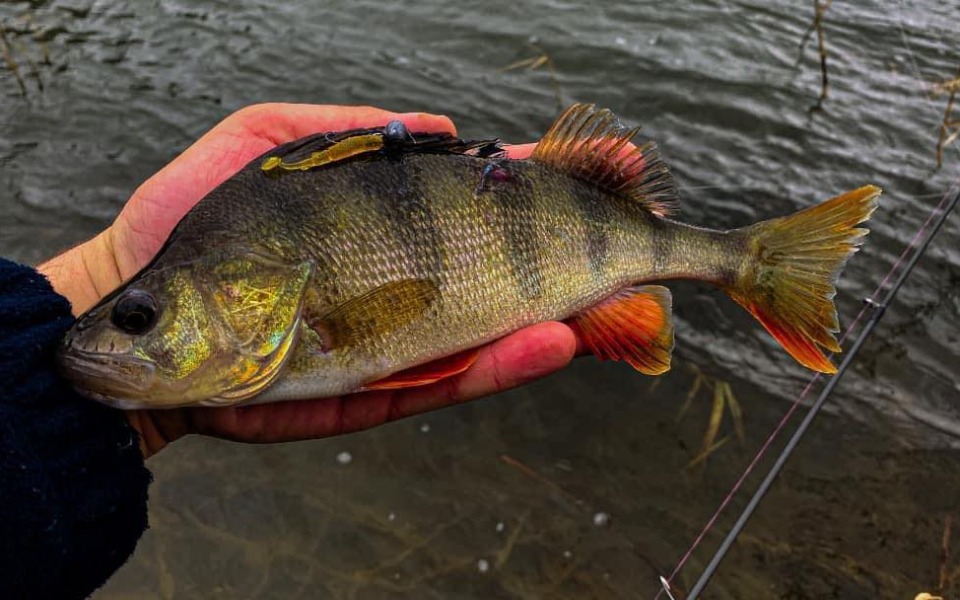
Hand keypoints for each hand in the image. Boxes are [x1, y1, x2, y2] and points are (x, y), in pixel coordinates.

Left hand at [39, 104, 575, 457]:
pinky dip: (508, 364)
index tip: (606, 160)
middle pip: (512, 268)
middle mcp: (408, 282)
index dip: (549, 183)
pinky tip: (558, 339)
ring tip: (624, 292)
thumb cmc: (194, 220)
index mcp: (390, 222)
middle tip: (646, 225)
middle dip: (585, 250)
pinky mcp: (380, 392)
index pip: (487, 202)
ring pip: (503, 328)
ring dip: (570, 312)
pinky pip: (456, 381)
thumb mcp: (268, 140)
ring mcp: (400, 341)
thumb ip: (354, 124)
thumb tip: (441, 126)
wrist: (145, 316)